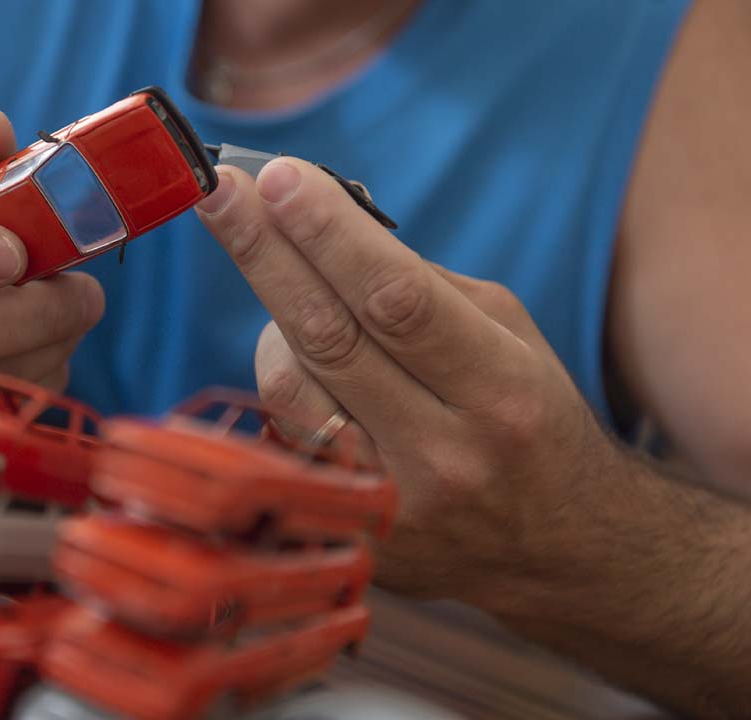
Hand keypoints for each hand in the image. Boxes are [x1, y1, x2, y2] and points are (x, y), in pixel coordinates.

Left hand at [196, 158, 626, 605]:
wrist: (558, 548)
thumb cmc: (527, 417)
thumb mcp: (510, 337)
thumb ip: (422, 284)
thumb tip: (321, 222)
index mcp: (501, 392)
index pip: (397, 300)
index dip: (331, 235)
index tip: (279, 177)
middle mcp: (443, 455)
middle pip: (327, 338)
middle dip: (264, 253)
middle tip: (219, 191)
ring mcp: (388, 506)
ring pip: (288, 388)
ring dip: (275, 324)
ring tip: (300, 299)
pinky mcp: (348, 539)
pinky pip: (281, 436)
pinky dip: (284, 386)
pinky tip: (306, 366)